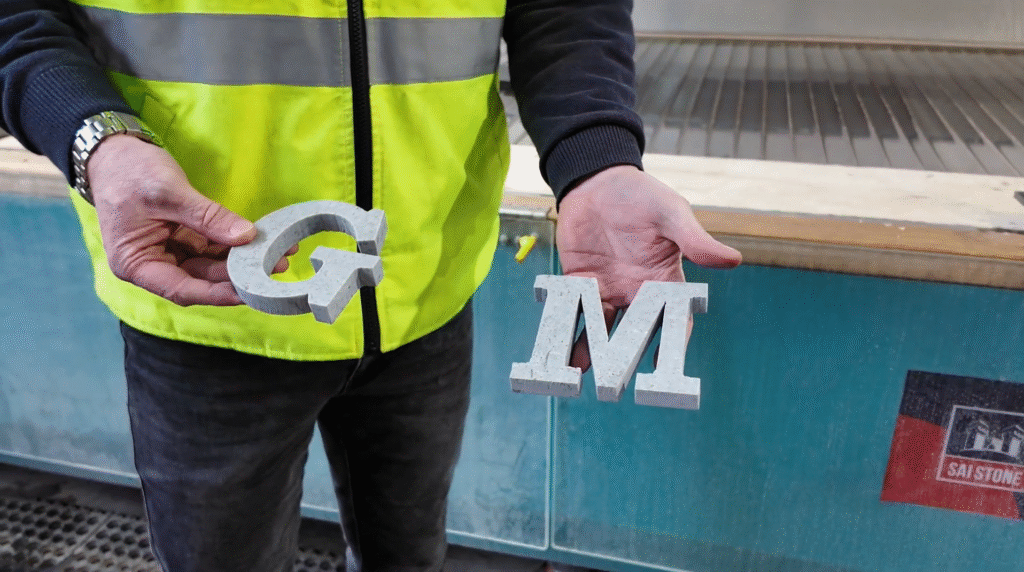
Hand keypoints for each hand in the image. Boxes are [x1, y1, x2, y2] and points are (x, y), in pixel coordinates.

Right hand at [87, 135, 281, 305]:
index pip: (183, 290)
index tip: (251, 291)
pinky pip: (213, 248)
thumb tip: (246, 237)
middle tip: (275, 266)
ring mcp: (170, 251)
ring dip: (242, 261)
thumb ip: (207, 217)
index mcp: (136, 264)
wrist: (113, 150)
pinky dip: (235, 245)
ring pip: (211, 265)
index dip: (218, 293)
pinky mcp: (183, 238)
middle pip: (201, 279)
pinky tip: (262, 242)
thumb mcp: (168, 193)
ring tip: (278, 255)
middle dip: (238, 275)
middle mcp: (153, 264)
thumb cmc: (128, 172)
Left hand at [556, 165, 741, 367]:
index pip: (673, 320)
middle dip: (625, 357)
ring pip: (601, 329)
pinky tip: (557, 346)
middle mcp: (636, 292)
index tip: (663, 367)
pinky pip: (573, 310)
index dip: (670, 345)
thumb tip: (732, 261)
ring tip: (579, 373)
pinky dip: (567, 327)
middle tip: (616, 383)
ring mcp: (607, 289)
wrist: (598, 180)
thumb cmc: (642, 195)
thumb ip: (695, 240)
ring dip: (591, 350)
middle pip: (634, 333)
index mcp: (664, 281)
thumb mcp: (671, 214)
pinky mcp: (579, 282)